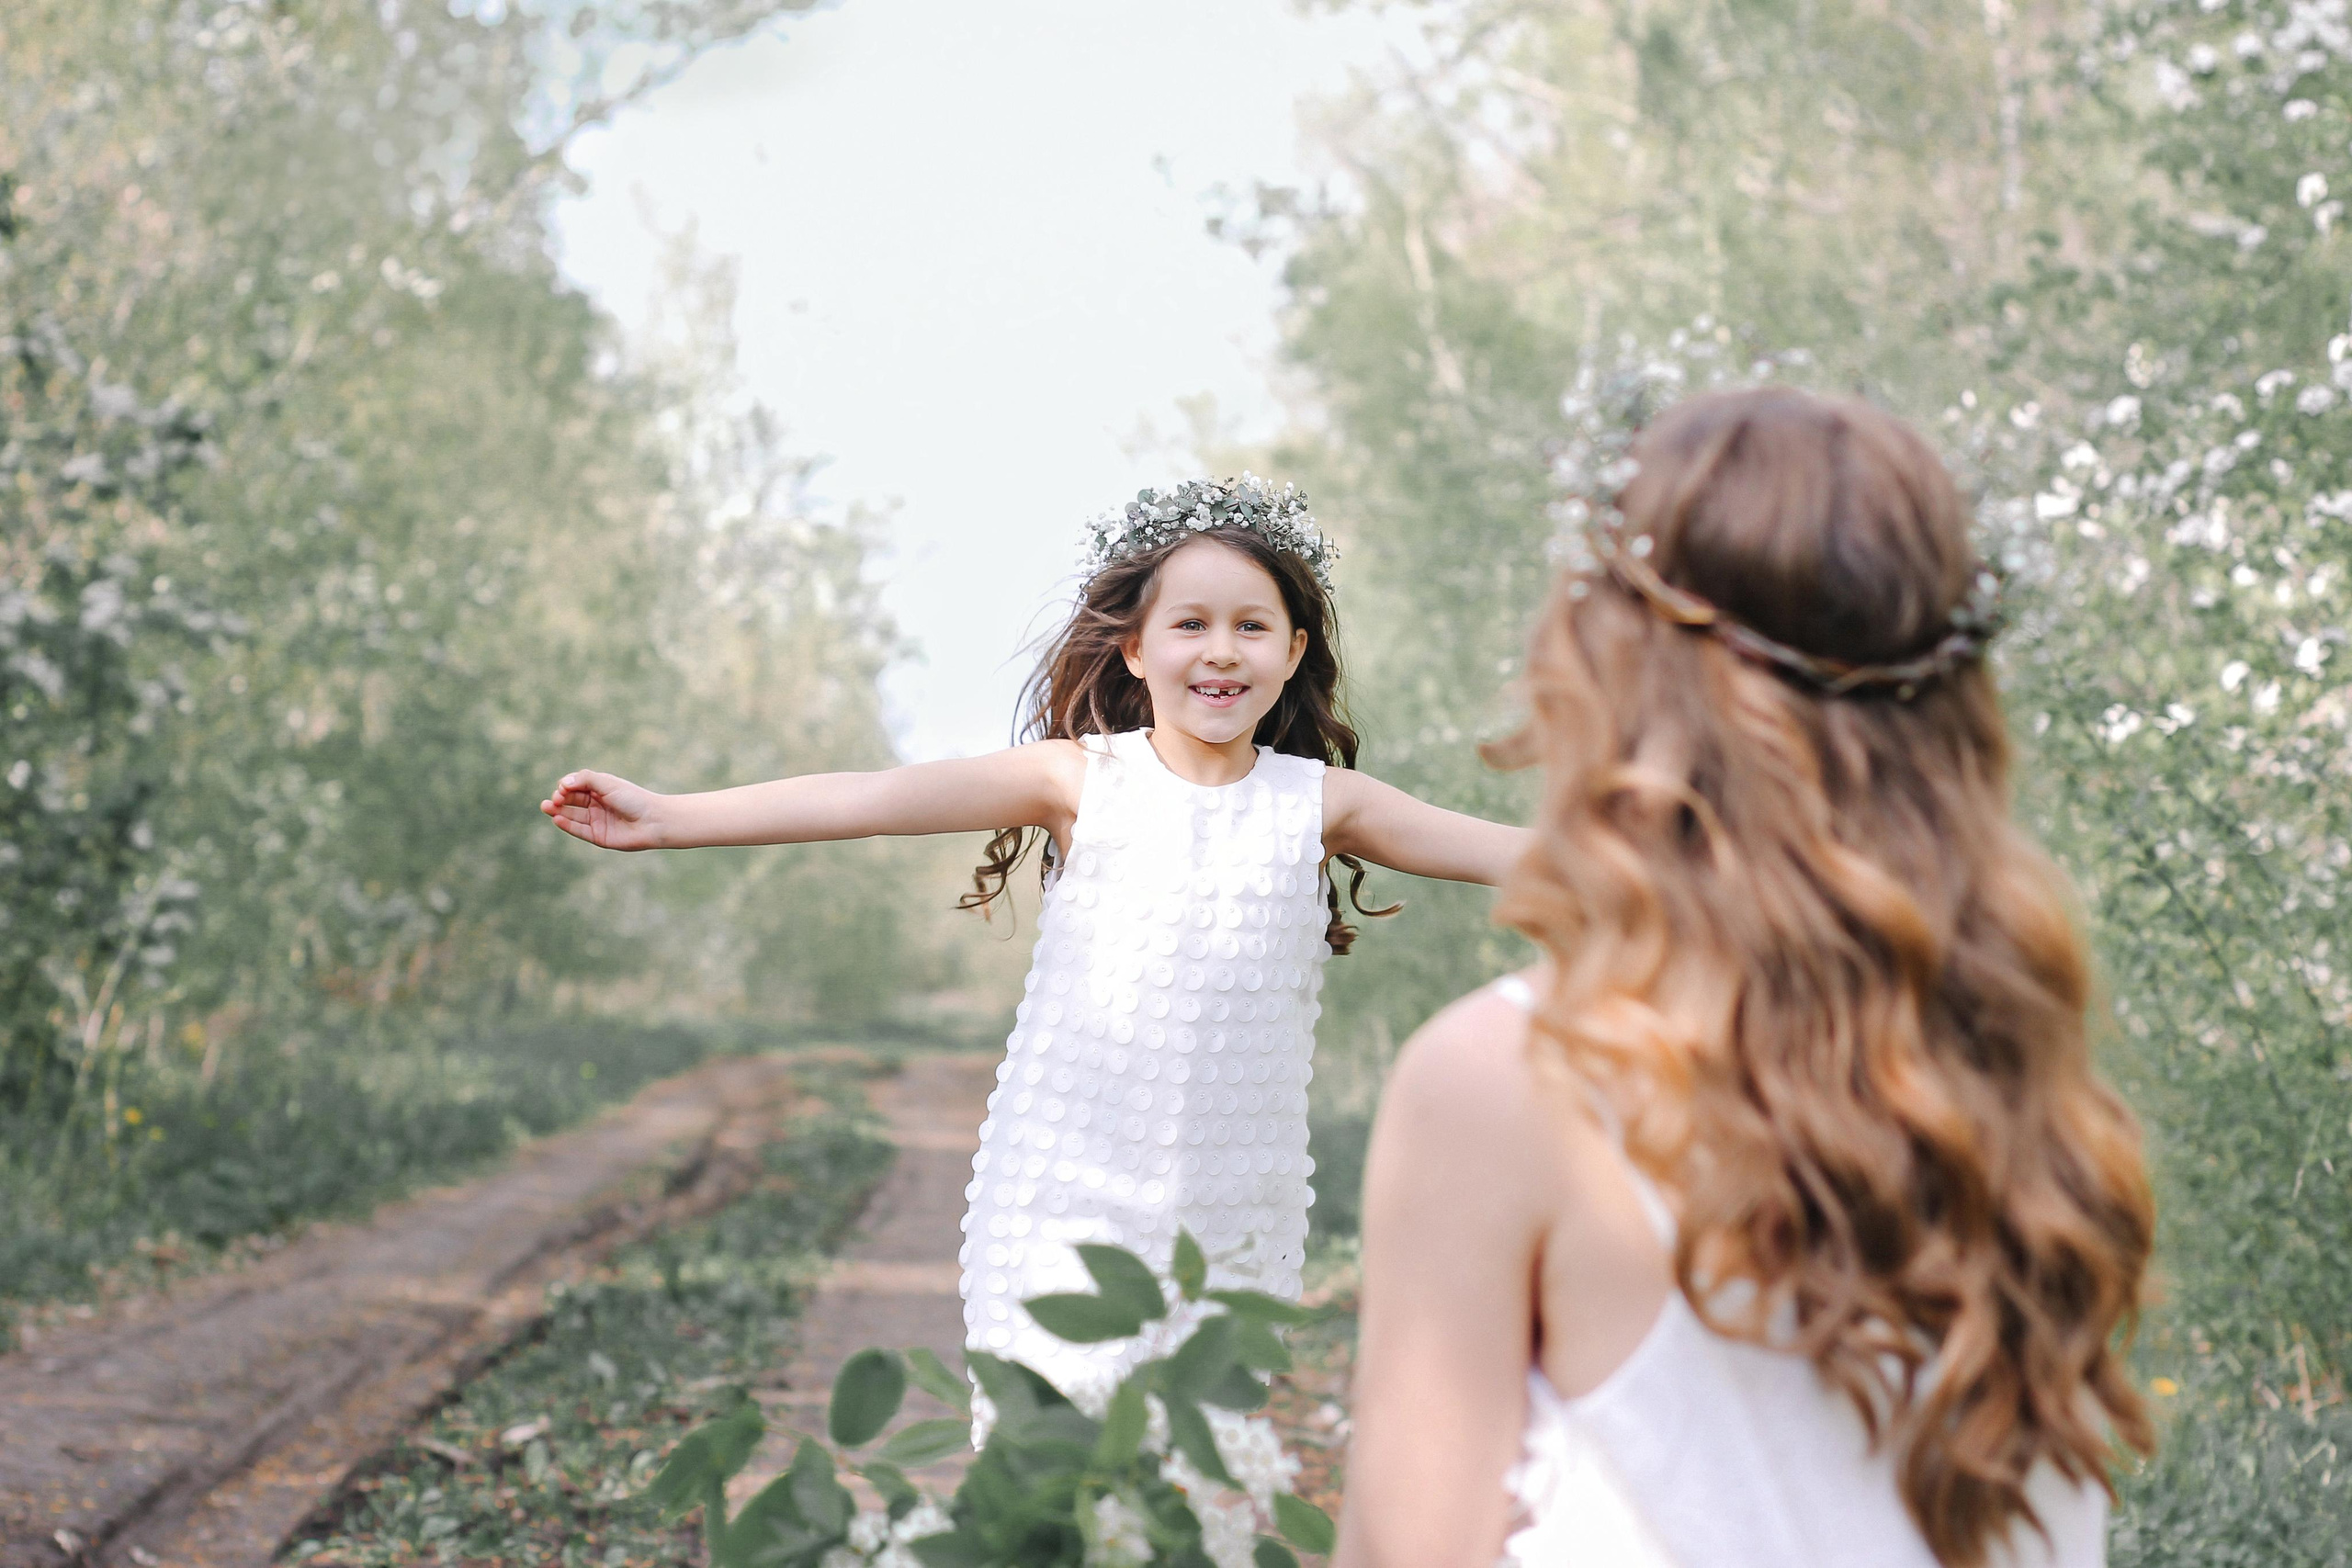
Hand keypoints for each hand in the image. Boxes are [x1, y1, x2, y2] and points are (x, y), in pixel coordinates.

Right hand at [540, 770, 663, 850]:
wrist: (653, 821)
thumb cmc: (634, 799)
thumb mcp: (608, 784)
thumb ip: (585, 780)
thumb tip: (563, 783)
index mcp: (601, 789)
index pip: (576, 785)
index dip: (567, 786)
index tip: (564, 787)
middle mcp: (598, 804)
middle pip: (572, 801)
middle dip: (559, 799)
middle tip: (552, 799)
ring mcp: (598, 821)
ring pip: (572, 816)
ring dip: (558, 811)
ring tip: (545, 807)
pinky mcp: (599, 836)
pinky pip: (579, 830)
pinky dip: (567, 825)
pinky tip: (556, 819)